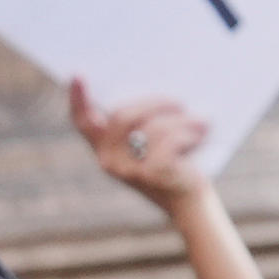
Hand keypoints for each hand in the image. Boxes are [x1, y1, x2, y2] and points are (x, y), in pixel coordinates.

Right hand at [72, 82, 216, 215]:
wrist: (192, 204)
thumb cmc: (175, 163)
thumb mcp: (151, 141)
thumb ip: (140, 121)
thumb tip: (152, 81)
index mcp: (104, 149)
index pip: (83, 122)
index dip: (78, 99)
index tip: (78, 75)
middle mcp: (108, 161)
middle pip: (122, 115)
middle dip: (154, 103)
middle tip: (179, 101)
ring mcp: (128, 170)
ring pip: (152, 126)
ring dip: (181, 119)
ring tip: (200, 120)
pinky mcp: (151, 174)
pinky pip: (169, 140)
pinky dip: (189, 133)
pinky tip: (201, 133)